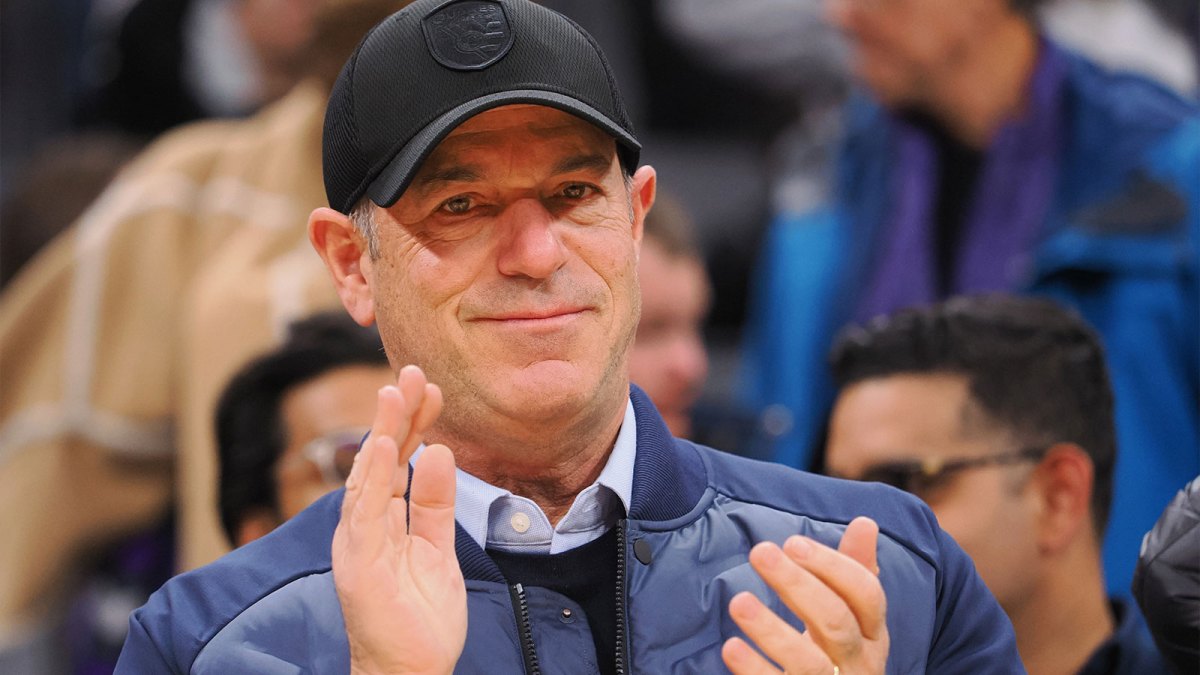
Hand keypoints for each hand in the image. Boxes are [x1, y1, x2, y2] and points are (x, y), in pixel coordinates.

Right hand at [332, 365, 465, 674]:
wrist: (410, 670)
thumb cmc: (419, 617)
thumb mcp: (437, 549)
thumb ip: (435, 503)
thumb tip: (440, 452)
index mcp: (384, 520)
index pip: (399, 461)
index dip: (413, 424)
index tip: (433, 390)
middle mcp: (365, 525)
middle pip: (380, 459)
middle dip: (397, 416)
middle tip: (414, 373)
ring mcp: (358, 541)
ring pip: (368, 475)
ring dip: (382, 432)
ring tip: (395, 393)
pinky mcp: (358, 562)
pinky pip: (365, 511)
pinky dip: (373, 475)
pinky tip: (383, 444)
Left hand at [722, 517, 888, 673]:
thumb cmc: (839, 653)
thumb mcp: (853, 617)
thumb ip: (855, 570)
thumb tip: (865, 521)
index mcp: (873, 633)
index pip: (866, 594)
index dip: (832, 566)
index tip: (792, 542)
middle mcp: (859, 662)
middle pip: (836, 621)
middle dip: (798, 585)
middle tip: (760, 552)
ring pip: (807, 661)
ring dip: (771, 629)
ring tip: (738, 602)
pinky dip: (754, 669)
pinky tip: (732, 647)